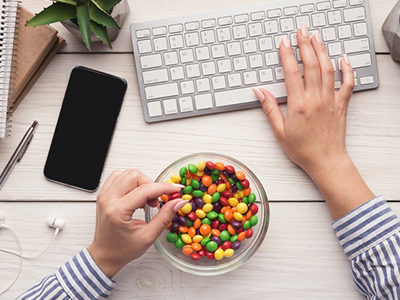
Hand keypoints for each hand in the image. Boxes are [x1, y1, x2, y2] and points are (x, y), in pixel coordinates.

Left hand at [87, 169, 186, 277]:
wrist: (105, 255)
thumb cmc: (123, 249)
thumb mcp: (148, 236)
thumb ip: (165, 216)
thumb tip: (178, 202)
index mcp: (117, 211)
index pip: (145, 189)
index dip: (164, 187)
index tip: (176, 190)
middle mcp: (107, 199)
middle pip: (134, 175)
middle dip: (151, 185)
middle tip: (156, 202)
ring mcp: (104, 195)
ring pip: (127, 173)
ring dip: (141, 183)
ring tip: (145, 200)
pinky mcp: (104, 194)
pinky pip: (119, 177)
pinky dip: (132, 183)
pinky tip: (136, 196)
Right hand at [253, 24, 373, 218]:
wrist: (325, 161)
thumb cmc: (302, 149)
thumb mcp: (279, 131)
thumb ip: (269, 108)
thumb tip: (259, 91)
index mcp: (298, 105)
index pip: (291, 72)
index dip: (287, 55)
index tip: (283, 43)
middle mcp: (315, 99)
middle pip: (310, 65)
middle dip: (305, 45)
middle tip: (301, 31)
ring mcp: (330, 100)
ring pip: (327, 69)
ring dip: (322, 51)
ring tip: (316, 37)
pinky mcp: (341, 105)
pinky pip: (347, 83)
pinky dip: (347, 69)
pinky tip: (343, 59)